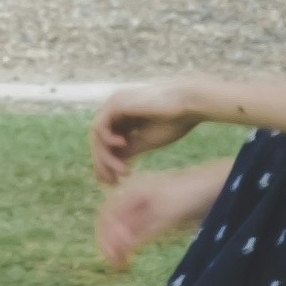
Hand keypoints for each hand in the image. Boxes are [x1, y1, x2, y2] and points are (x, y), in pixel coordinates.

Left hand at [90, 83, 204, 188]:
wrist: (189, 105)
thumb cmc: (173, 121)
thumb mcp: (145, 141)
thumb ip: (128, 150)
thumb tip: (112, 163)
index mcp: (123, 118)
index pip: (105, 143)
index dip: (106, 163)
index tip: (112, 182)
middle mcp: (115, 111)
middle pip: (99, 140)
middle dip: (103, 163)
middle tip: (113, 182)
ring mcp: (114, 105)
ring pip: (97, 136)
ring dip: (106, 157)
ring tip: (124, 171)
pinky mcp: (116, 103)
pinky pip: (100, 126)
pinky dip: (107, 141)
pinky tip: (123, 147)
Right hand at [95, 167, 201, 268]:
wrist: (214, 185)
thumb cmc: (190, 194)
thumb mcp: (165, 214)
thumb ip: (141, 230)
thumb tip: (119, 246)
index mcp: (131, 190)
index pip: (107, 215)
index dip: (105, 238)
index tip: (112, 258)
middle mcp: (133, 195)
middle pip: (111, 220)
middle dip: (109, 241)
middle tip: (115, 263)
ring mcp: (143, 203)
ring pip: (122, 225)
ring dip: (118, 243)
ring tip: (121, 262)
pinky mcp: (153, 212)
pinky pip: (134, 227)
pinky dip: (130, 240)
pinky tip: (131, 252)